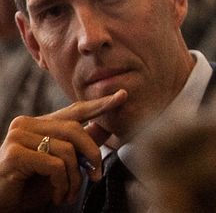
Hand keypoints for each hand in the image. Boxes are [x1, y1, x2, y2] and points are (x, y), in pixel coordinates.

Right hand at [0, 91, 125, 209]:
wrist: (2, 207)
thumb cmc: (28, 187)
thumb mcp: (60, 165)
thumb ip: (79, 146)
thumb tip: (105, 128)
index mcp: (37, 123)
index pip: (74, 111)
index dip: (100, 105)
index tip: (123, 95)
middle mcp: (25, 124)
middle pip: (74, 130)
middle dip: (92, 154)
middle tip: (96, 176)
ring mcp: (17, 137)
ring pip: (66, 149)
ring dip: (74, 177)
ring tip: (68, 194)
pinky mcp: (14, 154)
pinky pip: (54, 164)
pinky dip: (61, 183)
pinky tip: (56, 195)